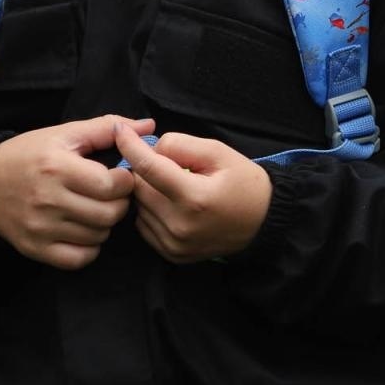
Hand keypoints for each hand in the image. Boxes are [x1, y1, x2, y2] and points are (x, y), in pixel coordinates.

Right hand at [0, 115, 153, 270]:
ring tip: (94, 210)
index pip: (114, 185)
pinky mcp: (34, 248)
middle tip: (109, 196)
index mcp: (57, 167)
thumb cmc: (32, 154)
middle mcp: (47, 199)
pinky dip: (89, 248)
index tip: (118, 177)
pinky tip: (83, 231)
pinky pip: (79, 259)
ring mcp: (40, 227)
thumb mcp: (65, 134)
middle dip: (119, 204)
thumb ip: (108, 128)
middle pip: (110, 214)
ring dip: (104, 224)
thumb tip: (149, 126)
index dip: (125, 181)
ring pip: (99, 236)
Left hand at [113, 124, 271, 262]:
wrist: (265, 221)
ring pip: (139, 207)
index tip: (120, 131)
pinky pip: (144, 225)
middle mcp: (180, 225)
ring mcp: (174, 244)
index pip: (148, 168)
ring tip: (175, 189)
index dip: (130, 146)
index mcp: (194, 198)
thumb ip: (181, 145)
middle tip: (170, 167)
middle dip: (147, 172)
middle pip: (139, 188)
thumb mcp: (220, 152)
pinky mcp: (172, 254)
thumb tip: (148, 149)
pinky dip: (152, 212)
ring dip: (149, 192)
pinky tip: (173, 207)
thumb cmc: (245, 183)